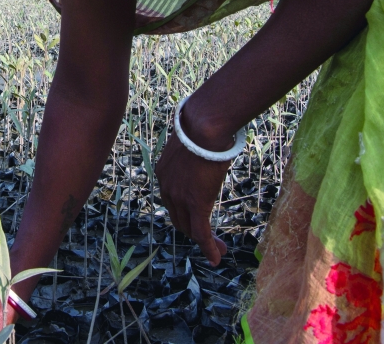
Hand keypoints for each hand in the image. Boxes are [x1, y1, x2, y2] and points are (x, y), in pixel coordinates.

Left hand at [155, 108, 231, 265]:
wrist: (204, 126)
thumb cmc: (203, 128)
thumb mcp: (193, 145)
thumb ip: (195, 155)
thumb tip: (209, 151)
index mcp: (164, 174)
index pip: (173, 201)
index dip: (186, 213)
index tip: (198, 218)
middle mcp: (166, 188)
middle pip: (179, 218)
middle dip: (194, 231)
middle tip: (211, 239)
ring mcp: (179, 197)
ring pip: (190, 228)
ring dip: (204, 241)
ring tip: (219, 250)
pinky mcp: (195, 203)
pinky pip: (201, 232)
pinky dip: (208, 247)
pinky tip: (216, 257)